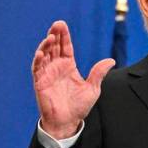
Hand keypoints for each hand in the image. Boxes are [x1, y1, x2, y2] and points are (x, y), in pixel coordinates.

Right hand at [32, 20, 114, 138]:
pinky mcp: (40, 82)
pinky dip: (38, 60)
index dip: (64, 36)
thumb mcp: (92, 88)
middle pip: (54, 47)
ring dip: (46, 45)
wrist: (68, 123)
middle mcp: (57, 67)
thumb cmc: (79, 107)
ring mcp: (47, 74)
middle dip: (55, 35)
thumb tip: (111, 60)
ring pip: (44, 55)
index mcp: (69, 66)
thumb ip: (98, 73)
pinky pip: (37, 68)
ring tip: (50, 37)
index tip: (62, 24)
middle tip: (56, 24)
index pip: (66, 47)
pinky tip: (41, 52)